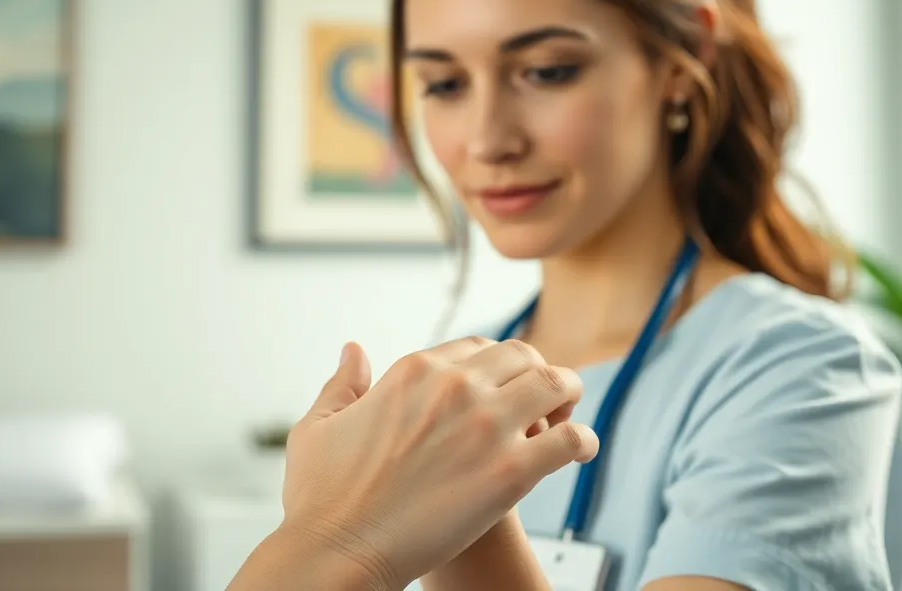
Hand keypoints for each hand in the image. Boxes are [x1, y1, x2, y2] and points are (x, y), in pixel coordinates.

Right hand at [280, 337, 598, 588]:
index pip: (478, 346)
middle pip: (522, 356)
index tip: (502, 386)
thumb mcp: (318, 426)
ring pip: (555, 384)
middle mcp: (454, 387)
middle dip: (537, 373)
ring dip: (568, 396)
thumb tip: (353, 349)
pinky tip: (580, 452)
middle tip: (546, 400)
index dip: (496, 365)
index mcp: (414, 370)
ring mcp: (486, 426)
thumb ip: (341, 383)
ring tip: (569, 417)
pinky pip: (570, 439)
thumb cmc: (321, 500)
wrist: (336, 554)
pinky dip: (583, 441)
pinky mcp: (511, 472)